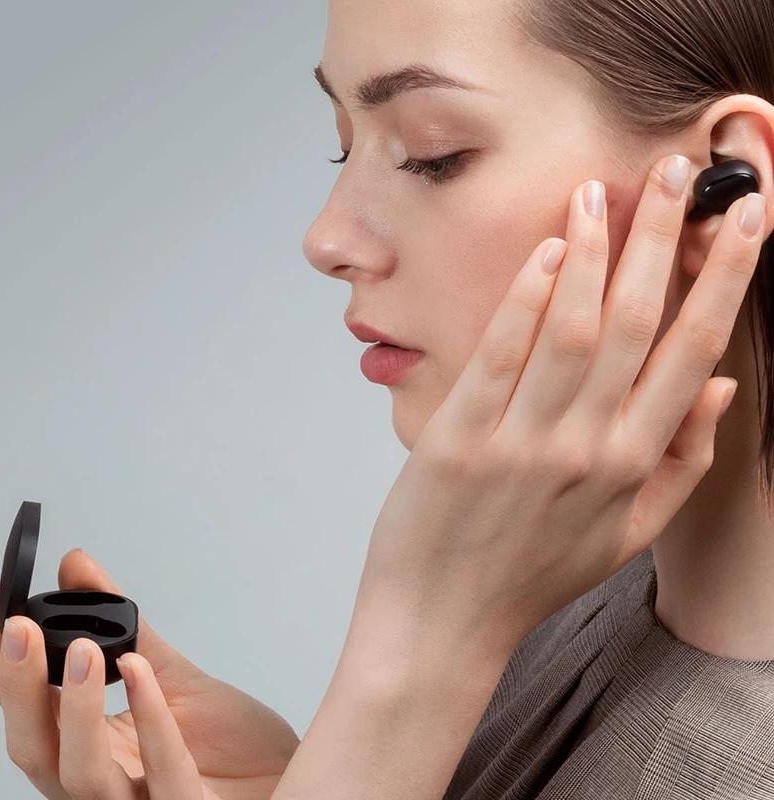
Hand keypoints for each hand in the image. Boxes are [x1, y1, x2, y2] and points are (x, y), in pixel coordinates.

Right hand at [0, 548, 300, 798]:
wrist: (278, 780)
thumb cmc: (222, 743)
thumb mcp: (168, 672)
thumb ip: (123, 625)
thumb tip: (75, 566)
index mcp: (85, 742)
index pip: (23, 693)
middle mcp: (98, 776)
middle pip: (32, 742)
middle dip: (17, 685)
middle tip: (18, 625)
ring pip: (79, 772)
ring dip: (75, 707)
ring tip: (80, 647)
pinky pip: (163, 772)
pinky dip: (150, 717)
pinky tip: (140, 671)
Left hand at [354, 155, 762, 672]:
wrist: (444, 620)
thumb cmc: (534, 573)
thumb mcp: (626, 533)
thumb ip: (681, 462)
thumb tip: (717, 386)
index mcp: (634, 465)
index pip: (693, 351)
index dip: (724, 278)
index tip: (744, 217)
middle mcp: (587, 449)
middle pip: (634, 325)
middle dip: (660, 240)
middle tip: (669, 169)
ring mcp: (521, 445)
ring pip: (569, 330)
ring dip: (591, 254)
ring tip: (599, 193)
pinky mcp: (457, 442)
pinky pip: (499, 357)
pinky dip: (523, 300)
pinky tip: (543, 252)